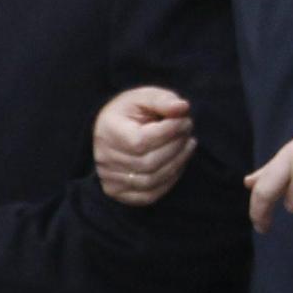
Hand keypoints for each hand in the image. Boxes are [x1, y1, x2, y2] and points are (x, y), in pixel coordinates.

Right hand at [94, 86, 193, 206]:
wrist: (112, 130)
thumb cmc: (131, 112)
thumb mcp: (145, 97)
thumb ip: (163, 100)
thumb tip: (183, 108)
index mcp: (108, 132)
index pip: (141, 141)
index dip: (170, 132)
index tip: (185, 120)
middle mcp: (104, 158)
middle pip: (148, 163)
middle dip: (176, 146)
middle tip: (188, 131)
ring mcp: (110, 178)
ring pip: (151, 180)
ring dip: (177, 163)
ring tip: (187, 144)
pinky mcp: (119, 192)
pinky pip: (149, 195)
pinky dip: (169, 181)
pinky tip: (178, 162)